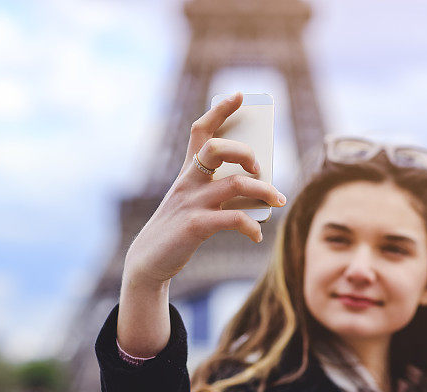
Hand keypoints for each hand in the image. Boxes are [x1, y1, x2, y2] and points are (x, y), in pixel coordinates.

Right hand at [124, 92, 285, 285]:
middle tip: (260, 168)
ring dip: (264, 191)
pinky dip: (251, 226)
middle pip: (219, 149)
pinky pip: (234, 218)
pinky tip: (256, 235)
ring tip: (277, 200)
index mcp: (187, 173)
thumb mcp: (191, 203)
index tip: (238, 96)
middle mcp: (188, 182)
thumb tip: (257, 191)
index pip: (200, 131)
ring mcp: (191, 203)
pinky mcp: (196, 226)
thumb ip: (217, 191)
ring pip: (236, 184)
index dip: (219, 110)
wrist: (149, 260)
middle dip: (247, 153)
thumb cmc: (177, 229)